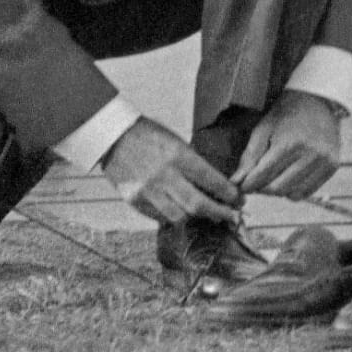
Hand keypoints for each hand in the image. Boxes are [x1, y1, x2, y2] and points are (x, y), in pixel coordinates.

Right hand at [100, 117, 241, 224]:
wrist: (112, 135)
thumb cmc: (147, 134)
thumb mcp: (175, 141)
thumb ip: (192, 164)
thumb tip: (213, 186)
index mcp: (178, 155)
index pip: (212, 181)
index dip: (229, 194)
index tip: (238, 200)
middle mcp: (164, 175)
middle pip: (199, 206)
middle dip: (220, 213)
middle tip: (232, 217)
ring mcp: (148, 191)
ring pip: (179, 217)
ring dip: (196, 218)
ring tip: (204, 214)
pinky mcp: (135, 200)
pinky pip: (159, 217)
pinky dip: (172, 215)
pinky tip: (178, 210)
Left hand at [230, 91, 341, 199]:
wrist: (317, 99)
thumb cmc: (286, 113)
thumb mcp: (263, 128)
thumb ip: (250, 156)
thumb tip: (236, 182)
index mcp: (289, 143)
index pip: (263, 174)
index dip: (249, 184)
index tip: (241, 186)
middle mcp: (309, 154)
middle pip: (277, 188)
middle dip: (262, 188)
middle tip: (256, 182)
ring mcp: (323, 161)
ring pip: (293, 193)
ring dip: (278, 191)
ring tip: (272, 178)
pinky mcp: (332, 167)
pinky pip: (308, 192)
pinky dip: (294, 191)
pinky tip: (287, 178)